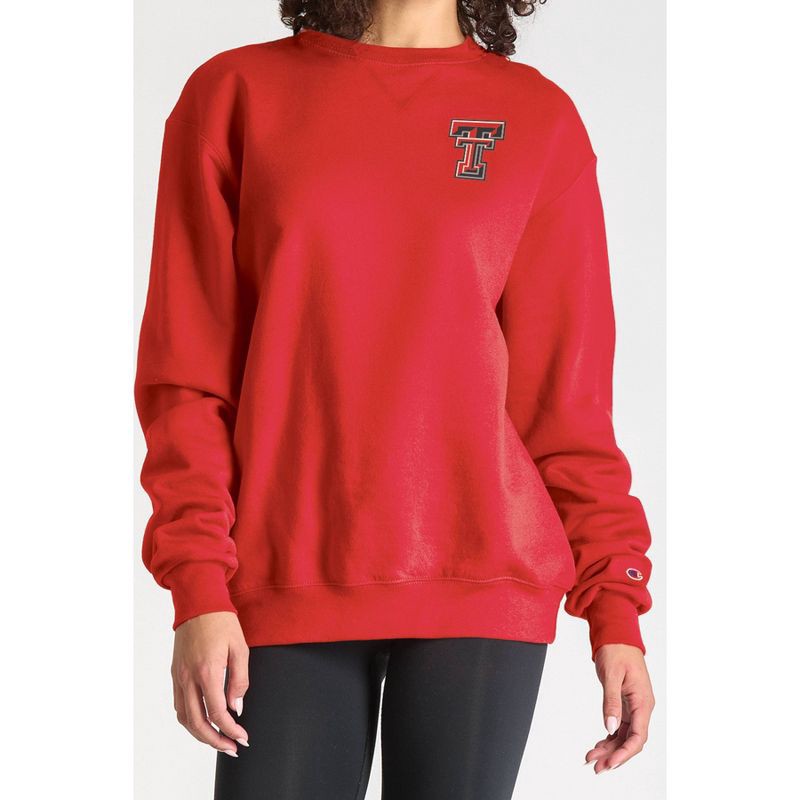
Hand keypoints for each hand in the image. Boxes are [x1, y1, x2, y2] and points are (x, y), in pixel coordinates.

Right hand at [171, 611, 249, 756]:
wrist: (198, 602)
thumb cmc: (222, 621)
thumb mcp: (240, 647)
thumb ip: (240, 679)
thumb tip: (236, 707)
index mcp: (207, 671)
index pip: (218, 712)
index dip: (231, 729)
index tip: (242, 737)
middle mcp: (189, 677)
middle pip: (197, 722)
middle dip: (215, 740)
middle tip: (231, 748)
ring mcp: (179, 676)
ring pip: (185, 718)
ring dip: (201, 734)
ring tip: (218, 740)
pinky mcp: (175, 673)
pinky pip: (179, 705)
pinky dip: (190, 720)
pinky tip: (203, 722)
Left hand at [585, 643, 654, 772]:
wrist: (617, 636)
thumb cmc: (617, 651)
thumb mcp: (612, 675)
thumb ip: (611, 701)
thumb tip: (610, 728)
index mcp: (643, 702)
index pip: (638, 736)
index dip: (625, 753)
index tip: (610, 763)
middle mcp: (641, 707)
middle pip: (631, 740)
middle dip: (614, 755)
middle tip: (596, 766)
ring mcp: (633, 707)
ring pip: (624, 735)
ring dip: (609, 748)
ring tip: (592, 759)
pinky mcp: (625, 704)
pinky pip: (619, 726)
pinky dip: (609, 737)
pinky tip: (597, 745)